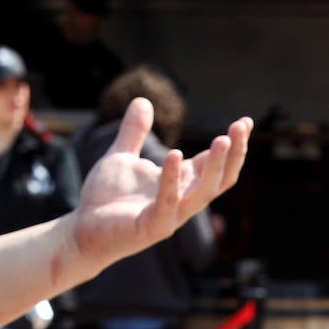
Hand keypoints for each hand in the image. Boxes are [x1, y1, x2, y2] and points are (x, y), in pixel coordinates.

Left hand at [70, 98, 250, 269]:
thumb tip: (142, 99)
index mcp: (179, 183)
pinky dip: (172, 180)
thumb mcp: (121, 156)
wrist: (82, 230)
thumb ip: (134, 131)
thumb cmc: (106, 198)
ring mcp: (170, 215)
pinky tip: (175, 155)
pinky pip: (168, 203)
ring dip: (216, 167)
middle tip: (241, 127)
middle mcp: (181, 199)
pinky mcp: (152, 227)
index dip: (233, 144)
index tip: (245, 121)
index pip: (215, 163)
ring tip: (222, 139)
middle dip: (234, 154)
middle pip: (220, 179)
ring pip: (204, 192)